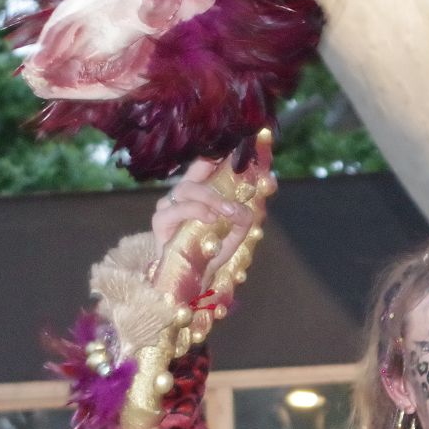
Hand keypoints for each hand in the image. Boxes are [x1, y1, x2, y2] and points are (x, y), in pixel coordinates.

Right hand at [150, 143, 275, 288]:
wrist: (195, 279)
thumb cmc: (213, 251)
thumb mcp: (237, 230)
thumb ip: (248, 210)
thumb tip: (268, 184)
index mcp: (199, 191)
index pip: (206, 163)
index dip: (219, 154)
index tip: (237, 149)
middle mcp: (182, 194)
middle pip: (196, 171)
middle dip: (218, 178)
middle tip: (236, 196)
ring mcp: (169, 206)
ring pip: (186, 189)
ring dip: (210, 198)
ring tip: (226, 212)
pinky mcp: (160, 222)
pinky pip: (174, 210)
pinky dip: (194, 211)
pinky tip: (209, 218)